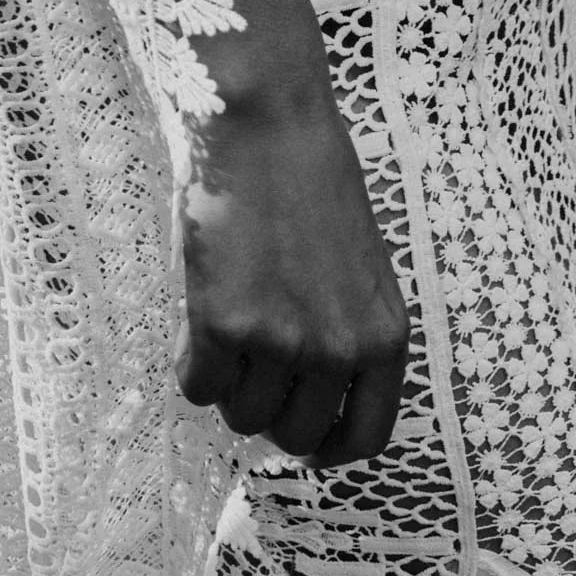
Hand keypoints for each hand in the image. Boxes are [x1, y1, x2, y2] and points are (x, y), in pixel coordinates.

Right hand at [173, 95, 409, 468]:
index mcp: (385, 339)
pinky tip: (197, 318)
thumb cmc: (311, 189)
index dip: (326, 448)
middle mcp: (339, 350)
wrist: (269, 127)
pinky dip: (189, 362)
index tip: (301, 439)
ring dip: (227, 382)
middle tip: (250, 367)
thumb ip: (344, 340)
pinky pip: (196, 385)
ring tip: (227, 325)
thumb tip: (301, 405)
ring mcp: (281, 341)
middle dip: (266, 413)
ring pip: (240, 414)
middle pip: (292, 436)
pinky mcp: (223, 324)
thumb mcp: (357, 276)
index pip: (364, 438)